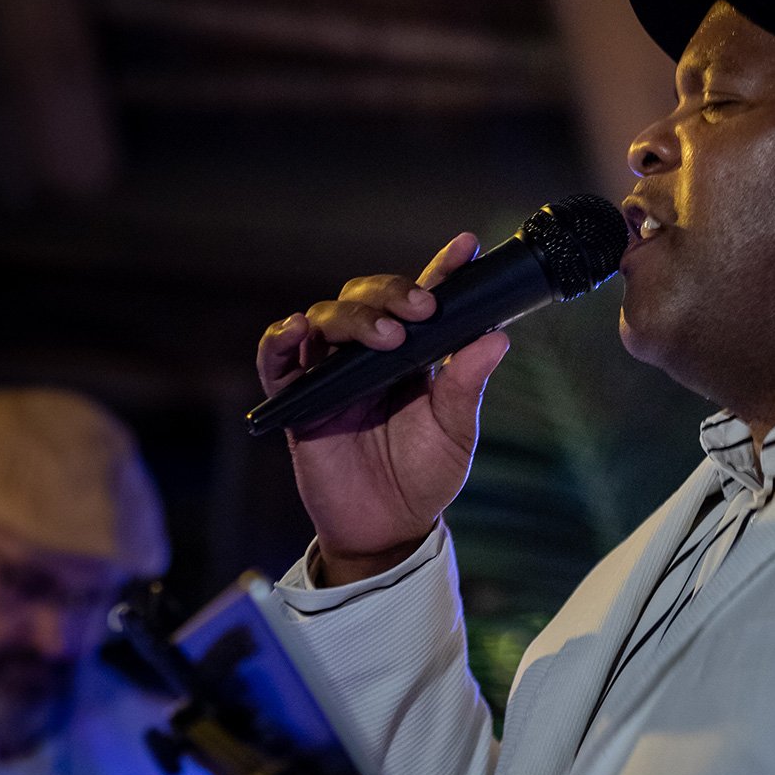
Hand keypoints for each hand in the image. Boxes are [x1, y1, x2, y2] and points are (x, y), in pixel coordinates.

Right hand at [257, 233, 508, 585]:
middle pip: (367, 297)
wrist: (388, 528)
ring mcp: (330, 373)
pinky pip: (277, 361)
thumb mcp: (455, 431)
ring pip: (326, 317)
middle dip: (392, 292)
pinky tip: (296, 329)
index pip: (423, 299)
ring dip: (352, 316)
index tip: (465, 246)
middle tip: (421, 307)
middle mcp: (369, 354)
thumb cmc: (424, 475)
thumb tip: (497, 337)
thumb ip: (467, 384)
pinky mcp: (298, 401)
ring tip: (383, 335)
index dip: (441, 270)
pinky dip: (279, 340)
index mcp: (413, 353)